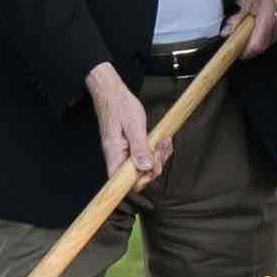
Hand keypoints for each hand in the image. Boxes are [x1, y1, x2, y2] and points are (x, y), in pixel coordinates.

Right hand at [89, 62, 158, 178]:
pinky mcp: (131, 148)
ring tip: (163, 141)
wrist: (112, 93)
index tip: (151, 168)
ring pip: (144, 167)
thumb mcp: (133, 124)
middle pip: (137, 177)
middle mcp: (118, 157)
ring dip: (158, 157)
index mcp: (114, 153)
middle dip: (154, 166)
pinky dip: (157, 151)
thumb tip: (145, 167)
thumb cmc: (119, 105)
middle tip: (161, 148)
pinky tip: (162, 140)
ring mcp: (124, 154)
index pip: (122, 182)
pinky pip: (146, 157)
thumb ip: (139, 147)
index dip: (138, 182)